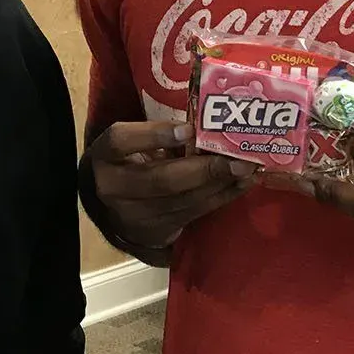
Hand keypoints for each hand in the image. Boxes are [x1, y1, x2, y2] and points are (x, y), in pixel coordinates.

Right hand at [88, 121, 257, 249]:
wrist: (109, 209)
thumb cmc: (127, 163)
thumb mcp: (130, 145)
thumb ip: (158, 134)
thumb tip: (207, 120)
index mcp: (105, 155)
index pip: (122, 141)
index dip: (156, 135)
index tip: (190, 129)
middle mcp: (113, 188)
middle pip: (161, 180)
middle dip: (203, 169)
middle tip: (237, 157)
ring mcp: (135, 216)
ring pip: (183, 201)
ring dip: (220, 185)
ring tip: (248, 169)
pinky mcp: (156, 233)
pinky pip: (194, 214)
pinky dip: (220, 198)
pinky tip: (240, 185)